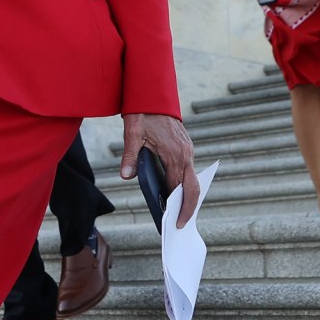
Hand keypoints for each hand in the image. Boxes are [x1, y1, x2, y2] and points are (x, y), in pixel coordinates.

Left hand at [121, 113, 199, 228]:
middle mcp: (186, 153)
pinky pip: (188, 171)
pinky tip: (174, 193)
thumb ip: (130, 156)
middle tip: (180, 225)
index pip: (179, 187)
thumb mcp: (133, 133)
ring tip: (178, 213)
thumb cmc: (143, 112)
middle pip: (193, 188)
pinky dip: (184, 184)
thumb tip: (126, 176)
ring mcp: (187, 150)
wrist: (153, 93)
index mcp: (175, 153)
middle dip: (189, 208)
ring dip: (188, 197)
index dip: (177, 207)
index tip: (173, 222)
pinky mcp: (185, 147)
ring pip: (192, 179)